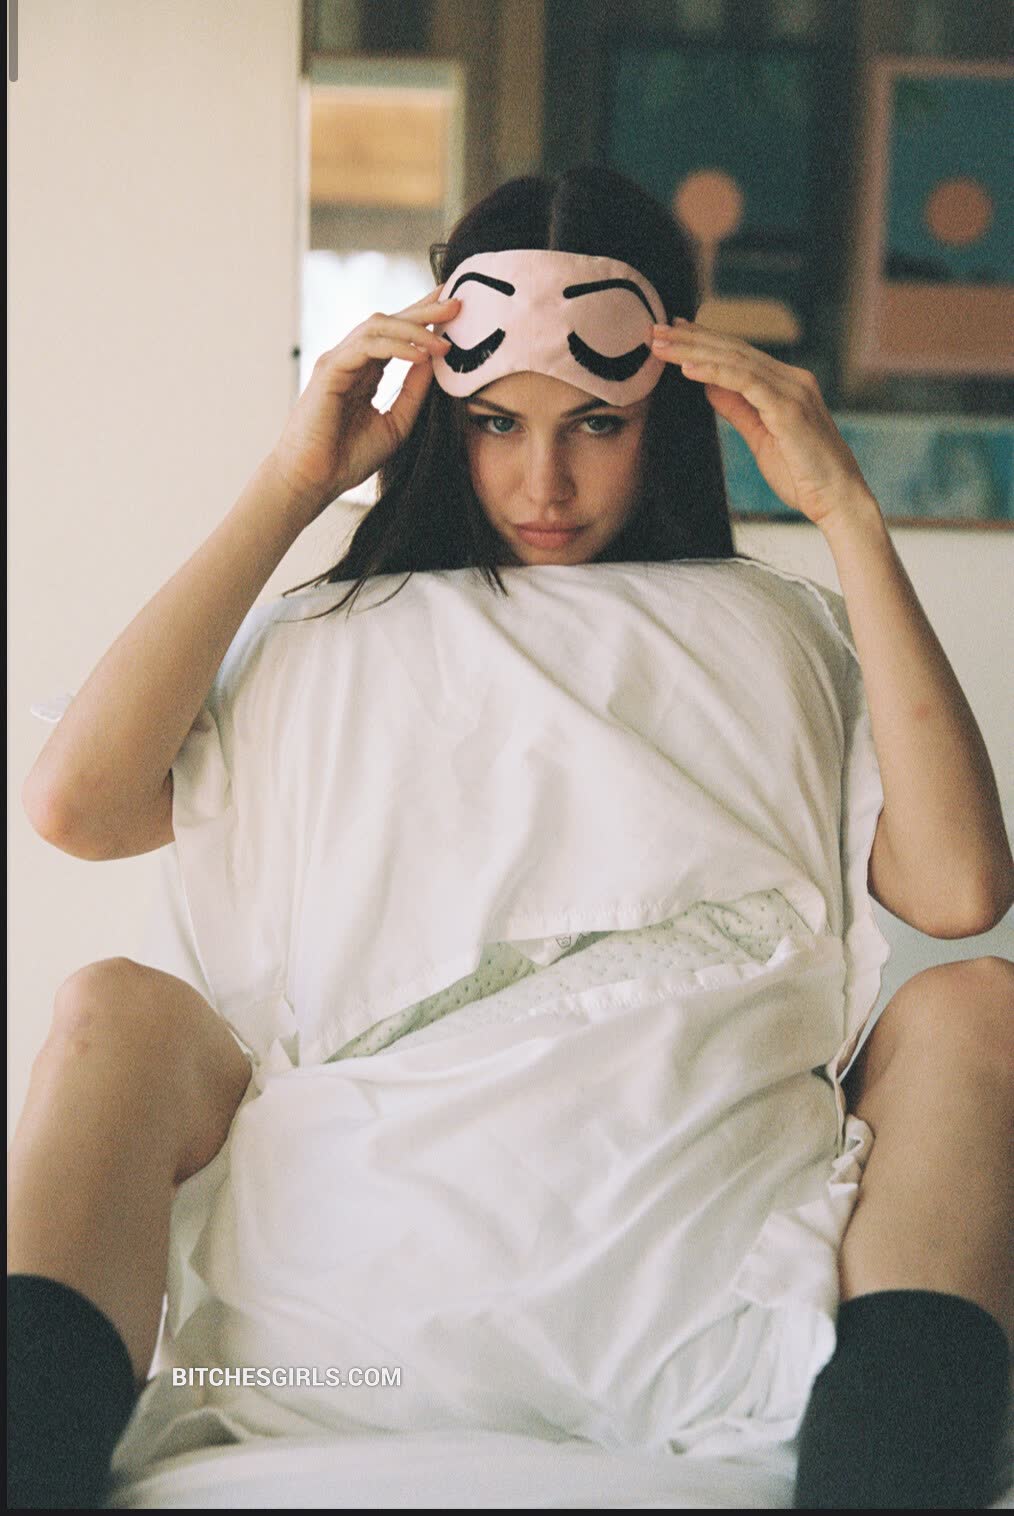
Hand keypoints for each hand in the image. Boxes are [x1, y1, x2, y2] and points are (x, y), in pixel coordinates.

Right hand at [268, 286, 461, 525]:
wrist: (315, 481)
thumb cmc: (349, 457)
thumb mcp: (397, 423)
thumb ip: (414, 392)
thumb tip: (436, 361)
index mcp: (365, 371)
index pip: (396, 335)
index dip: (423, 318)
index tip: (453, 307)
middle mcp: (351, 360)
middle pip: (389, 321)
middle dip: (424, 310)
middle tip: (457, 303)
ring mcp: (338, 362)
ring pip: (378, 326)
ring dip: (414, 327)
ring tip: (444, 338)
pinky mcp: (329, 370)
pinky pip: (367, 347)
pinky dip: (396, 347)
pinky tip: (420, 356)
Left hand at [650, 319, 876, 528]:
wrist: (838, 500)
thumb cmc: (803, 475)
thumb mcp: (760, 437)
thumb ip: (738, 409)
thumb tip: (710, 386)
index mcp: (786, 385)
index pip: (738, 355)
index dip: (704, 341)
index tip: (673, 332)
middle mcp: (792, 380)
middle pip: (734, 350)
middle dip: (691, 338)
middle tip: (655, 329)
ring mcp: (793, 390)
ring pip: (735, 360)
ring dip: (694, 350)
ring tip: (661, 345)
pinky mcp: (789, 408)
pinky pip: (746, 381)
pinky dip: (714, 371)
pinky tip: (687, 367)